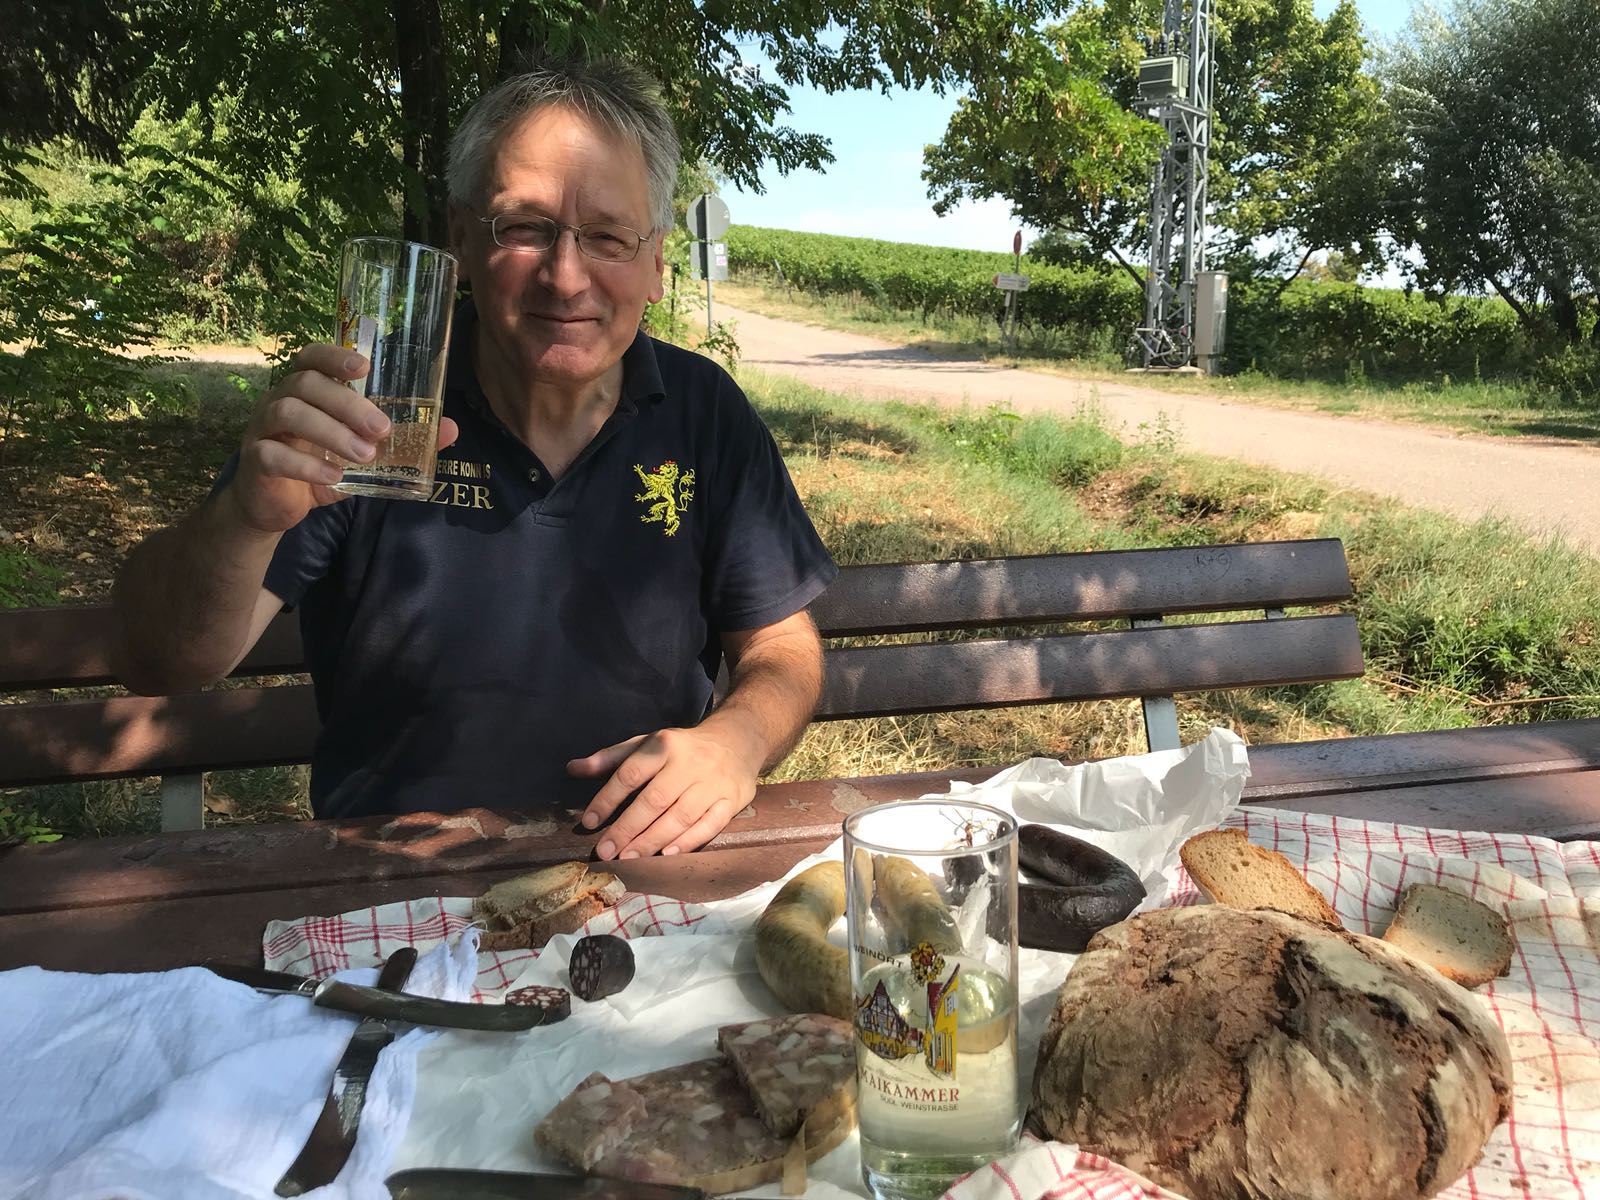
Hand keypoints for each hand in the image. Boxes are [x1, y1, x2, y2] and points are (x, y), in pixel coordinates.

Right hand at [224, 343, 458, 533]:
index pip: (312, 357)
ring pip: (289, 412)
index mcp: (305, 391)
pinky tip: (333, 476)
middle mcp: (279, 400)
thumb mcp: (362, 455)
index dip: (335, 355)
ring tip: (364, 455)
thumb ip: (400, 441)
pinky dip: (305, 464)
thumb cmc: (319, 468)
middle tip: (381, 428)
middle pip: (306, 383)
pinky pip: (273, 454)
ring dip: (330, 431)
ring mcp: (263, 428)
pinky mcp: (255, 460)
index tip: (365, 366)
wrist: (276, 507)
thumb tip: (450, 428)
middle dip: (347, 403)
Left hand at [569, 725, 760, 858]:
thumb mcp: (646, 743)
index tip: (588, 823)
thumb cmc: (682, 748)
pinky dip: (689, 840)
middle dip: (628, 828)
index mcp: (663, 746)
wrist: (737, 740)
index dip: (607, 799)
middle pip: (654, 799)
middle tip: (606, 851)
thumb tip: (572, 769)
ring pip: (680, 815)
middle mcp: (688, 764)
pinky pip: (710, 824)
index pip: (630, 774)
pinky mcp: (732, 799)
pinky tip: (667, 855)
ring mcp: (712, 783)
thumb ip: (610, 758)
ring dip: (653, 840)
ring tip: (629, 857)